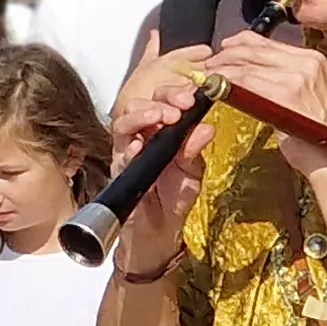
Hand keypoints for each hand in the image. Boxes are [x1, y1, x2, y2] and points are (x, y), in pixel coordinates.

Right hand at [104, 47, 217, 268]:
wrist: (159, 231)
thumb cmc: (173, 198)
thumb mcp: (192, 171)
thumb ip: (195, 149)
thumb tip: (207, 128)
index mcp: (161, 131)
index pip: (164, 102)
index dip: (175, 94)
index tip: (191, 97)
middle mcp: (141, 137)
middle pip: (139, 105)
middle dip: (159, 101)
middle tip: (178, 107)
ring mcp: (127, 153)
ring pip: (123, 124)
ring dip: (141, 117)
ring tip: (158, 117)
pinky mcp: (119, 173)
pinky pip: (119, 157)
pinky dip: (128, 150)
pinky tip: (139, 147)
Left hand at [196, 33, 326, 177]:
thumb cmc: (315, 135)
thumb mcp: (305, 95)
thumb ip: (283, 77)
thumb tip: (250, 68)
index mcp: (313, 60)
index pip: (268, 42)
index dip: (240, 43)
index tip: (224, 49)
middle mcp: (307, 63)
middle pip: (255, 49)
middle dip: (226, 55)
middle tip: (209, 64)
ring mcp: (298, 77)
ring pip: (248, 64)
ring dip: (222, 69)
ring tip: (207, 76)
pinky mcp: (286, 93)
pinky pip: (247, 81)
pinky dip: (227, 82)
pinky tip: (216, 87)